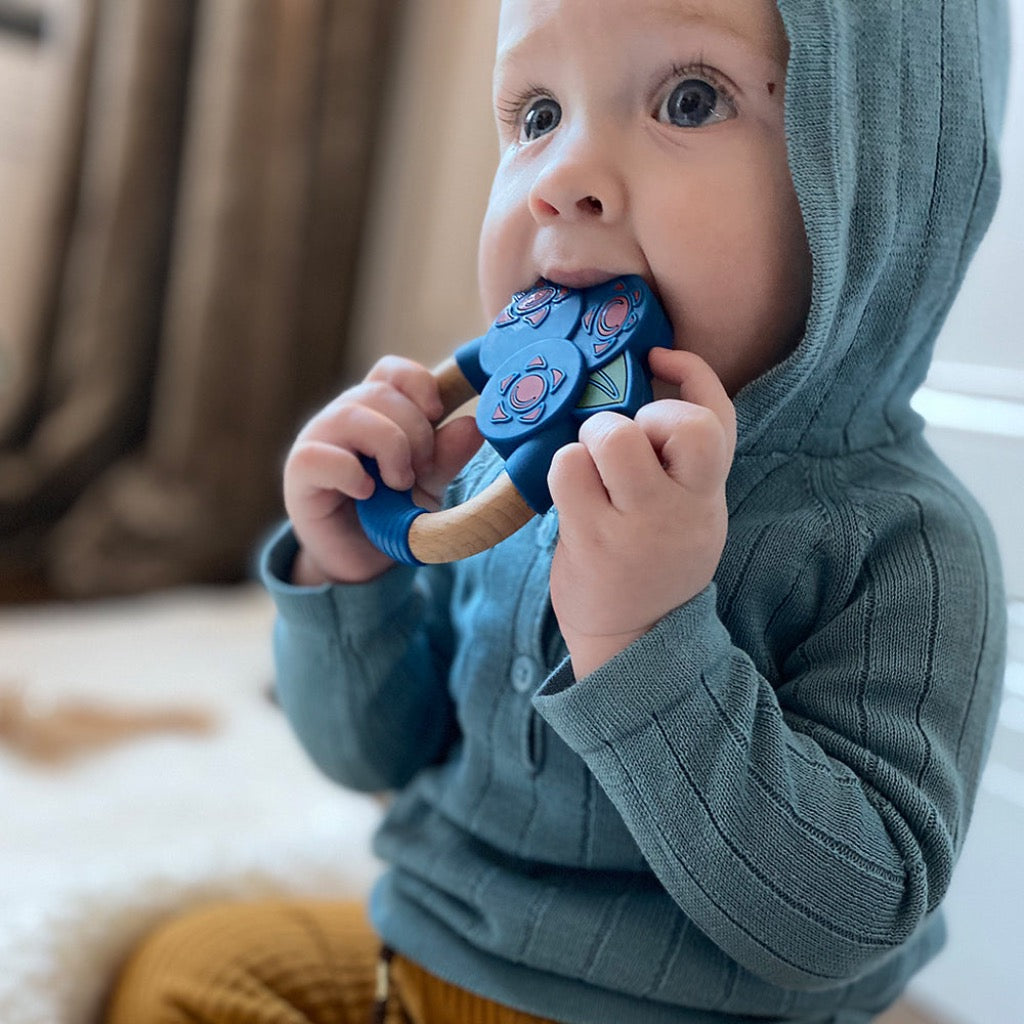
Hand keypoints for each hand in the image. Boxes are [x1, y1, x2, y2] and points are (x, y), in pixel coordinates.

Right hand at [283, 356, 481, 584]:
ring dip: (388, 447)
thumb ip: (447, 457)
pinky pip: (319, 456)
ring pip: (350, 415)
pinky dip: (351, 473)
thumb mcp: (430, 486)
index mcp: (376, 412)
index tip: (438, 414)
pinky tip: (366, 493)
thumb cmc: (393, 515)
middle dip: (414, 430)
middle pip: (379, 392)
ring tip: (399, 483)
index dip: (418, 383)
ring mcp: (318, 441)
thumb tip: (473, 426)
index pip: (392, 371)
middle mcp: (344, 418)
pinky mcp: (300, 473)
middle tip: (422, 470)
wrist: (362, 564)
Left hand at [547, 348, 735, 677]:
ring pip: (614, 436)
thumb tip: (651, 379)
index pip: (720, 417)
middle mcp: (685, 507)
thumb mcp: (687, 514)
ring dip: (592, 439)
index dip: (693, 373)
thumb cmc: (650, 562)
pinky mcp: (593, 537)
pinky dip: (562, 468)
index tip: (658, 356)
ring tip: (590, 470)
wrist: (631, 642)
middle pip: (682, 424)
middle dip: (644, 414)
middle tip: (623, 446)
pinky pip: (569, 467)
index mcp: (708, 494)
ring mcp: (639, 524)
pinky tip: (569, 493)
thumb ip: (682, 461)